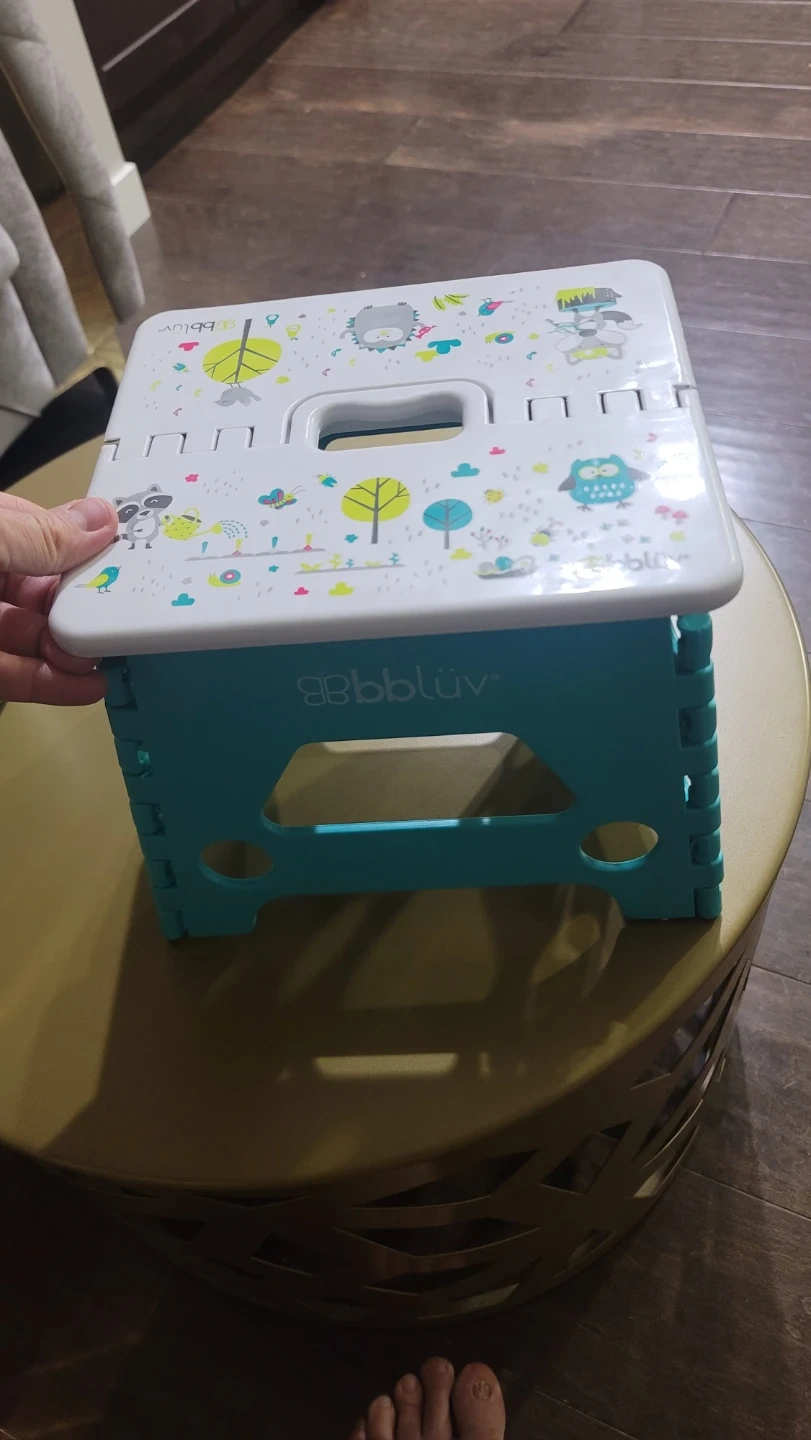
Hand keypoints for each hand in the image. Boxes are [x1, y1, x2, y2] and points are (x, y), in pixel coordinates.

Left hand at [0, 491, 118, 704]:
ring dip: (74, 649)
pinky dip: (54, 684)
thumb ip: (39, 535)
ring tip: (100, 653)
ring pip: (37, 637)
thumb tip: (98, 522)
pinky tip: (85, 686)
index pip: (42, 532)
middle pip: (45, 590)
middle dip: (83, 605)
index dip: (84, 547)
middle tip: (114, 613)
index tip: (123, 558)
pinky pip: (18, 676)